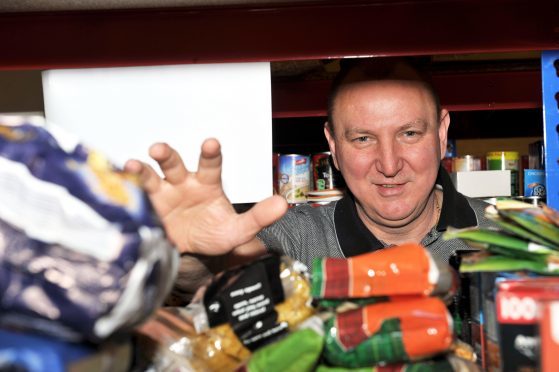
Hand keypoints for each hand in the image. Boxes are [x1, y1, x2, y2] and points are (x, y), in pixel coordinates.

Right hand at [125, 138, 287, 255]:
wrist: (189, 253)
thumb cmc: (213, 234)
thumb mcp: (237, 230)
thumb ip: (259, 217)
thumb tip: (283, 205)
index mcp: (206, 185)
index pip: (210, 165)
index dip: (210, 154)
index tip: (210, 143)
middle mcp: (182, 184)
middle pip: (174, 164)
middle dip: (167, 155)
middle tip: (159, 149)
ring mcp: (161, 194)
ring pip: (150, 176)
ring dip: (141, 170)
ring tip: (133, 166)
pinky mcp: (145, 208)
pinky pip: (133, 197)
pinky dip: (124, 190)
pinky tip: (117, 184)